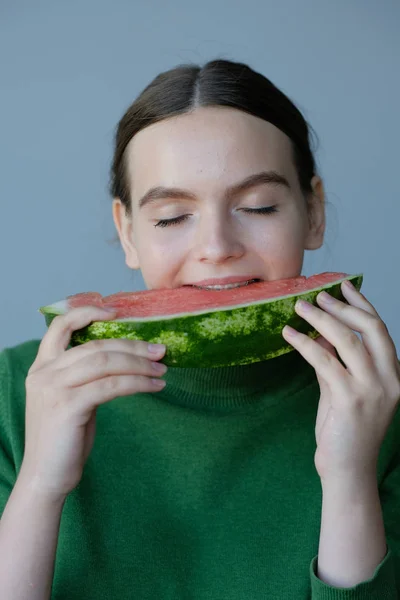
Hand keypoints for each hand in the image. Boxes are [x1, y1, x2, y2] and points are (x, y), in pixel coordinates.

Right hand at [20, 306, 166, 500]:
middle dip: (133, 345)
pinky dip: (138, 383)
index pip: (60, 326)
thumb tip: (126, 358)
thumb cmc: (63, 438)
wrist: (45, 477)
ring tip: (163, 369)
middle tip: (161, 350)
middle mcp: (44, 372)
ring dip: (140, 364)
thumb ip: (87, 376)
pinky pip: (111, 386)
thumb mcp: (72, 398)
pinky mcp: (67, 406)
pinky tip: (155, 386)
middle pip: (96, 346)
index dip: (88, 312)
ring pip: (106, 363)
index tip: (117, 312)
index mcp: (43, 366)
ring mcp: (54, 388)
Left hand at [282, 280, 399, 482]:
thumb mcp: (343, 389)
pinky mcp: (351, 400)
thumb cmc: (345, 431)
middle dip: (342, 306)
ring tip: (298, 307)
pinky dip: (304, 343)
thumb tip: (319, 332)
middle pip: (370, 328)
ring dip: (320, 319)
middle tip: (317, 295)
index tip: (344, 286)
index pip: (380, 330)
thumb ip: (336, 362)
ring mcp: (373, 390)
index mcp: (393, 374)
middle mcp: (389, 379)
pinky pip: (325, 361)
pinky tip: (288, 334)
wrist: (348, 471)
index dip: (362, 304)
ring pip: (347, 340)